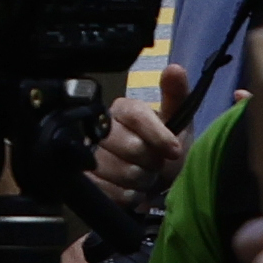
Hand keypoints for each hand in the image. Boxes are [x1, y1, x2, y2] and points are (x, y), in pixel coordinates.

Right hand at [94, 94, 180, 211]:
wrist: (155, 187)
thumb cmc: (167, 152)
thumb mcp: (178, 123)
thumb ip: (176, 96)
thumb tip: (175, 68)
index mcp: (122, 110)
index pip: (138, 116)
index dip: (158, 135)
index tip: (174, 150)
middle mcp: (100, 128)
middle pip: (130, 146)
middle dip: (150, 162)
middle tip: (155, 164)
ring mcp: (88, 154)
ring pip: (119, 170)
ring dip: (139, 181)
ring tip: (143, 178)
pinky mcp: (84, 180)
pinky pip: (107, 189)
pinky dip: (125, 195)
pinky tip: (129, 190)